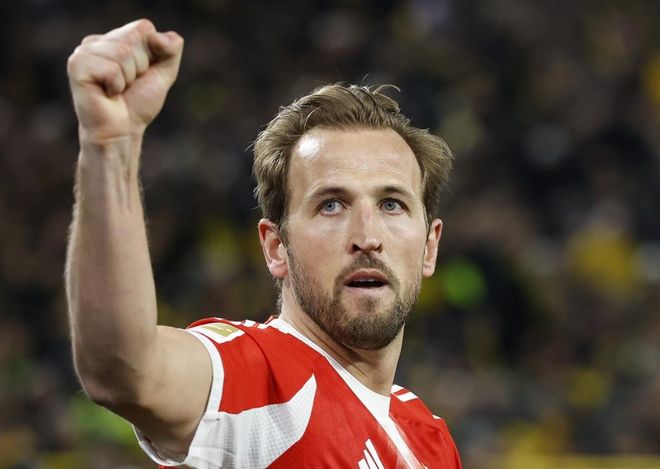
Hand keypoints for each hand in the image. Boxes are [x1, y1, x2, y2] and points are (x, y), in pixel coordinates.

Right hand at [67, 19, 183, 142]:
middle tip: (128, 85)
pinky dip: (116, 85)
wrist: (122, 131)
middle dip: (140, 67)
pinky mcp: (77, 65)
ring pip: (123, 52)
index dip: (151, 55)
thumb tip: (158, 36)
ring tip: (117, 90)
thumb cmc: (138, 104)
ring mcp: (84, 52)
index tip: (141, 74)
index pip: (144, 28)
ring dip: (128, 78)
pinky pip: (111, 68)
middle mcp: (96, 41)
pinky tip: (106, 93)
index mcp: (114, 38)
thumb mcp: (163, 73)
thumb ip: (170, 50)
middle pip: (133, 37)